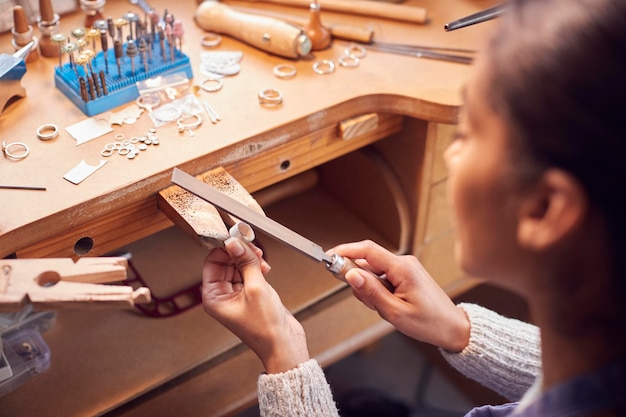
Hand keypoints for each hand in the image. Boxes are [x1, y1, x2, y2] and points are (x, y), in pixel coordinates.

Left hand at [202, 237, 309, 372]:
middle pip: (225, 262)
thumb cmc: (265, 326)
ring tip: (262, 260)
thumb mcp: (256, 287)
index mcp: (213, 297)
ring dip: (249, 259)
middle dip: (239, 253)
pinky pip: (247, 273)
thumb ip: (245, 261)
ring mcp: (235, 295)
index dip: (225, 248)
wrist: (283, 344)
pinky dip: (255, 267)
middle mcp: (221, 296)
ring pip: (237, 266)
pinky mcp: (249, 294)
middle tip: (254, 248)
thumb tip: (234, 242)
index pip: (213, 262)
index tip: (239, 238)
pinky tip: (265, 268)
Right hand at [330, 240, 469, 351]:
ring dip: (369, 289)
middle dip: (358, 279)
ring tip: (383, 308)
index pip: (367, 250)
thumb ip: (371, 292)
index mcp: (402, 268)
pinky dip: (378, 290)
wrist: (452, 328)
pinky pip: (382, 277)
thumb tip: (351, 274)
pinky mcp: (405, 275)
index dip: (345, 251)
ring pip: (373, 271)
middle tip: (367, 300)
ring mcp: (405, 268)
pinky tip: (387, 304)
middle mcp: (404, 263)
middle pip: (367, 261)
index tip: (329, 257)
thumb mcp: (395, 312)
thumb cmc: (429, 323)